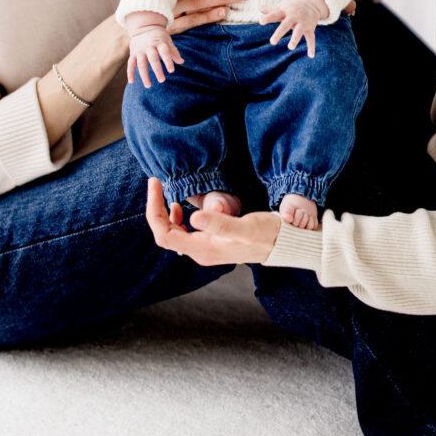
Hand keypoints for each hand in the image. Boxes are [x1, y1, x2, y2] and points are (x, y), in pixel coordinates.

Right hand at [128, 25, 183, 86]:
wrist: (144, 26)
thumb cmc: (159, 36)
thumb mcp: (167, 40)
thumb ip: (173, 51)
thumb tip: (181, 62)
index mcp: (159, 42)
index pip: (164, 52)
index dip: (168, 60)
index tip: (171, 70)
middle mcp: (149, 46)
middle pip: (152, 58)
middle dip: (157, 69)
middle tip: (162, 80)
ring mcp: (140, 50)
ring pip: (141, 63)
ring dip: (144, 75)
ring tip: (148, 85)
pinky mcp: (133, 53)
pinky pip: (130, 63)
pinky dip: (130, 72)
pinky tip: (132, 81)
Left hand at [145, 178, 280, 265]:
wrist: (282, 244)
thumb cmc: (266, 233)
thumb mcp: (245, 225)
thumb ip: (220, 222)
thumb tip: (194, 217)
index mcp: (203, 249)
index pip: (165, 234)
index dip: (154, 210)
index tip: (155, 185)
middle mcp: (200, 253)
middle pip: (164, 234)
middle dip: (156, 209)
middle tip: (155, 183)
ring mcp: (204, 250)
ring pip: (172, 234)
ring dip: (164, 214)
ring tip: (165, 193)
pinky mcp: (210, 244)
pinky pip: (183, 234)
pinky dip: (177, 219)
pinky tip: (182, 208)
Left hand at [259, 0, 328, 57]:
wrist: (312, 1)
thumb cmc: (292, 6)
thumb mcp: (282, 6)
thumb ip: (270, 9)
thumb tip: (258, 7)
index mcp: (284, 11)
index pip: (275, 14)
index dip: (268, 17)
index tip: (261, 22)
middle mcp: (294, 17)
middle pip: (286, 25)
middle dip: (279, 33)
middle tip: (272, 42)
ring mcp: (302, 23)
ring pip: (299, 32)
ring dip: (295, 39)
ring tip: (290, 47)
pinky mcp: (310, 28)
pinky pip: (311, 38)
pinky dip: (311, 47)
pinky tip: (310, 55)